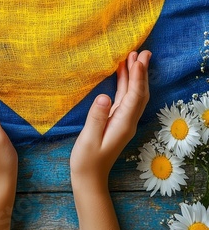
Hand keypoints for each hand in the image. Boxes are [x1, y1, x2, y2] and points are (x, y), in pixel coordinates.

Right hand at [70, 50, 150, 193]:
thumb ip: (96, 117)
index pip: (134, 97)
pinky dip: (126, 83)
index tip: (138, 59)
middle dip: (142, 72)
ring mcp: (123, 121)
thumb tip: (104, 96)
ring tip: (133, 56)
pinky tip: (122, 73)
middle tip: (143, 51)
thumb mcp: (88, 139)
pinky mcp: (116, 120)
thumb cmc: (87, 161)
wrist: (89, 178)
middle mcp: (127, 121)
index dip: (137, 77)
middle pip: (140, 93)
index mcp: (123, 124)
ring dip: (135, 75)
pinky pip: (125, 98)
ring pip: (133, 94)